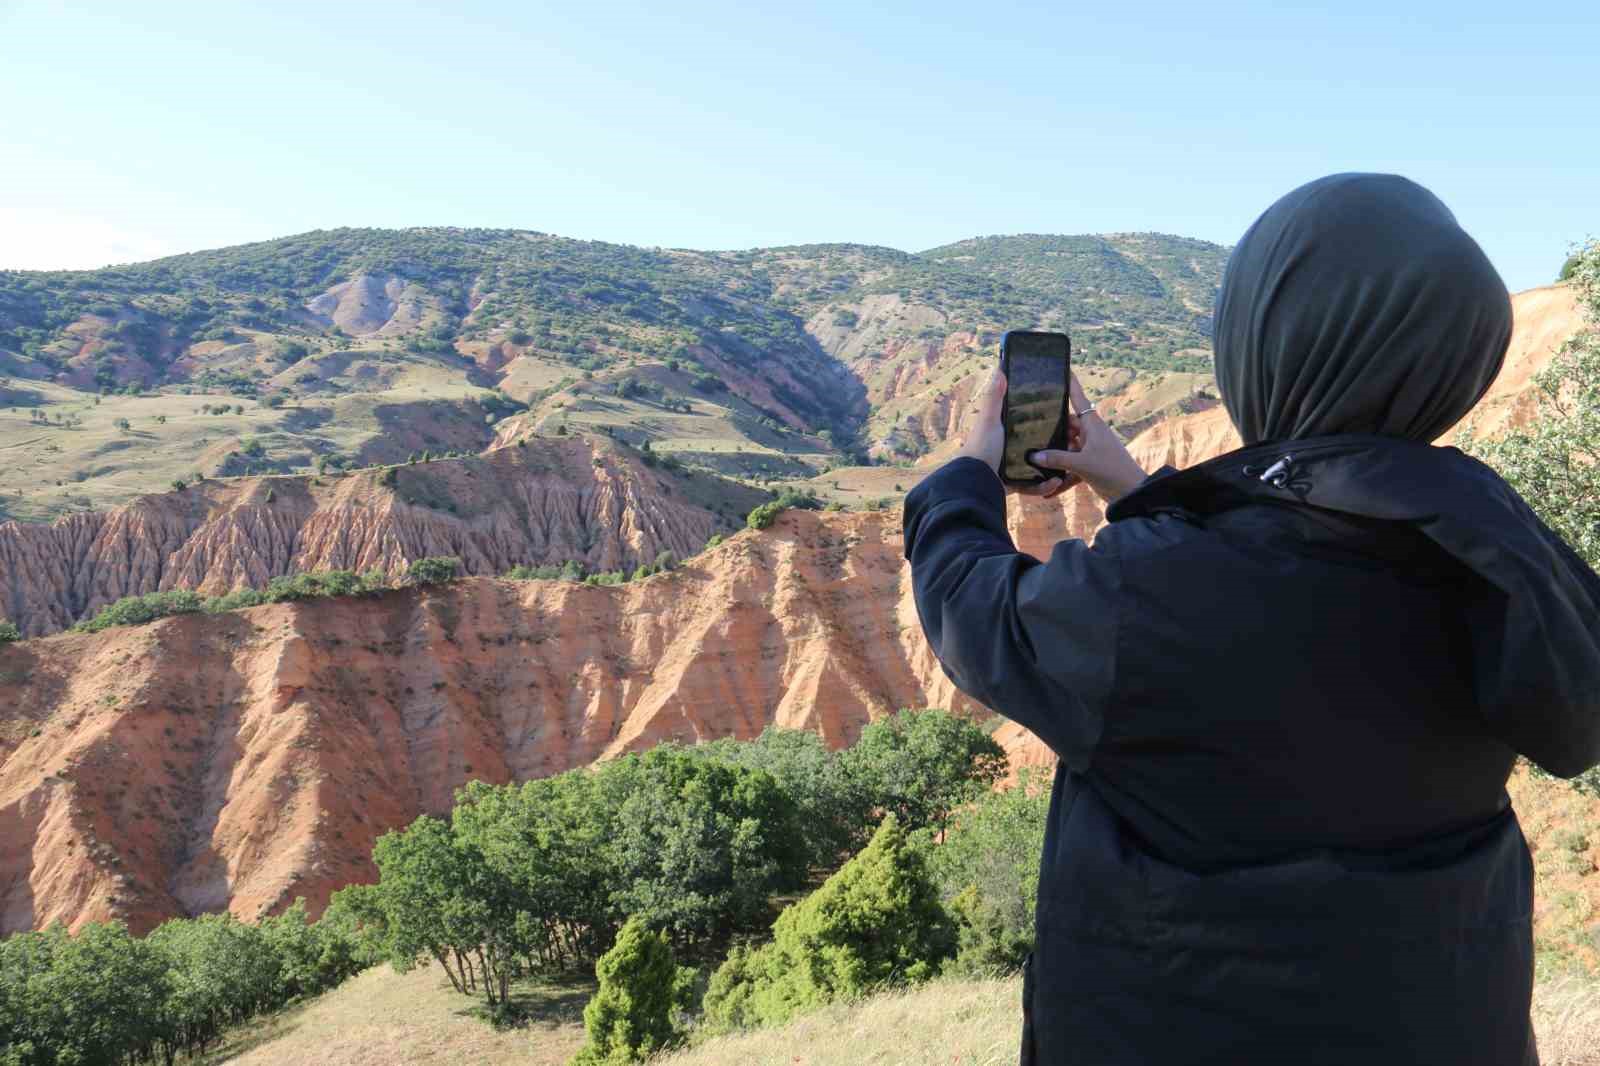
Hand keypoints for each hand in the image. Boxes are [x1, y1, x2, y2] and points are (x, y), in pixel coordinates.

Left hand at [954, 368, 1076, 497]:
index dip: (1048, 423)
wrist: (974, 480)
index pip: (1030, 425)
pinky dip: (1043, 485)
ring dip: (1053, 470)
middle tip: (1072, 446)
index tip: (1066, 422)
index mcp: (1005, 433)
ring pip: (1038, 468)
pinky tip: (1054, 482)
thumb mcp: (989, 419)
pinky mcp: (1013, 483)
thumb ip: (995, 397)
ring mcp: (1011, 467)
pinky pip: (1032, 485)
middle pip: (1038, 448)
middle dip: (1056, 449)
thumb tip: (1000, 370)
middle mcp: (1009, 449)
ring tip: (1065, 470)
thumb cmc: (980, 446)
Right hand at [1028, 372, 1148, 503]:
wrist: (1131, 493)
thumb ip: (1057, 459)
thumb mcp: (1082, 463)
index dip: (1071, 385)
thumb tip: (1034, 456)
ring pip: (1067, 448)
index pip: (1079, 399)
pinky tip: (1048, 491)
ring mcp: (1090, 450)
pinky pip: (1071, 468)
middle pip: (1067, 426)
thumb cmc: (1112, 470)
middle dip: (1051, 430)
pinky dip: (1061, 477)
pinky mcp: (1090, 466)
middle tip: (1030, 428)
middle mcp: (1091, 434)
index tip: (1064, 369)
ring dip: (1054, 457)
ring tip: (1035, 462)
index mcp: (1093, 425)